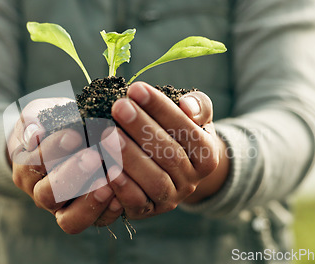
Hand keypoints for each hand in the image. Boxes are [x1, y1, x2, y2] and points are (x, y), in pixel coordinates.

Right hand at [8, 97, 122, 233]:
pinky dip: (109, 211)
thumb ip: (33, 119)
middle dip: (72, 176)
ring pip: (71, 219)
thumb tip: (34, 133)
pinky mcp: (89, 216)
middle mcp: (41, 194)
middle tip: (93, 157)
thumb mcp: (39, 113)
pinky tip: (121, 194)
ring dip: (90, 200)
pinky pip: (97, 222)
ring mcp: (64, 209)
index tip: (73, 134)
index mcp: (26, 170)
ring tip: (109, 178)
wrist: (66, 139)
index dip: (52, 151)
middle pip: (49, 195)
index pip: (33, 165)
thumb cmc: (52, 123)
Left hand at [97, 82, 228, 220]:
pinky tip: (106, 167)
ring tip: (108, 134)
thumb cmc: (180, 134)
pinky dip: (123, 187)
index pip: (186, 129)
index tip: (136, 89)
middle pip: (169, 154)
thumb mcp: (195, 117)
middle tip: (118, 106)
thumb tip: (187, 105)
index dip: (161, 108)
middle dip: (142, 128)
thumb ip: (197, 106)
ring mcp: (171, 199)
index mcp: (207, 155)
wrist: (176, 170)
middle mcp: (192, 181)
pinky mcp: (148, 211)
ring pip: (155, 180)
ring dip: (130, 157)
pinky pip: (137, 202)